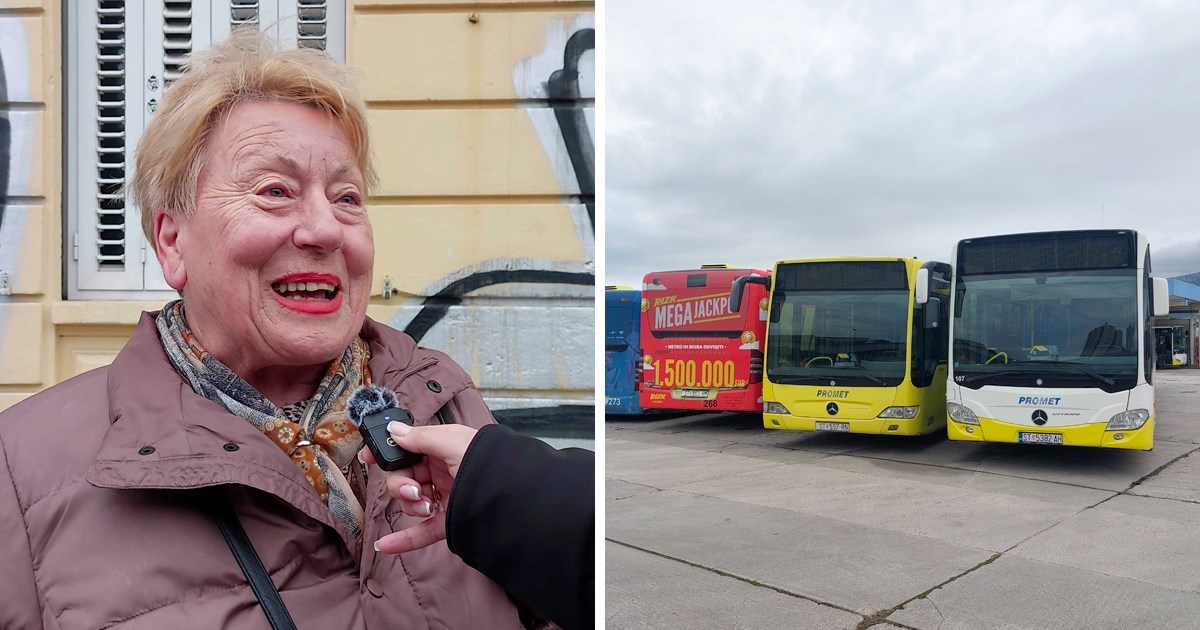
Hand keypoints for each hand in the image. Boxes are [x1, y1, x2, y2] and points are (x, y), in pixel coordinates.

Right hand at [361, 422, 478, 553]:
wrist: (516, 493)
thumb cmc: (487, 460)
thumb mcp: (452, 442)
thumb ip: (421, 438)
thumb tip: (394, 430)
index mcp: (443, 447)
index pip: (408, 447)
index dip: (388, 452)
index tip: (369, 456)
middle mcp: (443, 469)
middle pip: (405, 476)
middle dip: (402, 483)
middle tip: (414, 489)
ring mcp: (447, 496)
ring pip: (412, 502)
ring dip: (410, 506)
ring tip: (424, 505)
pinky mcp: (451, 521)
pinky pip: (423, 530)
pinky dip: (405, 539)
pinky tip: (387, 545)